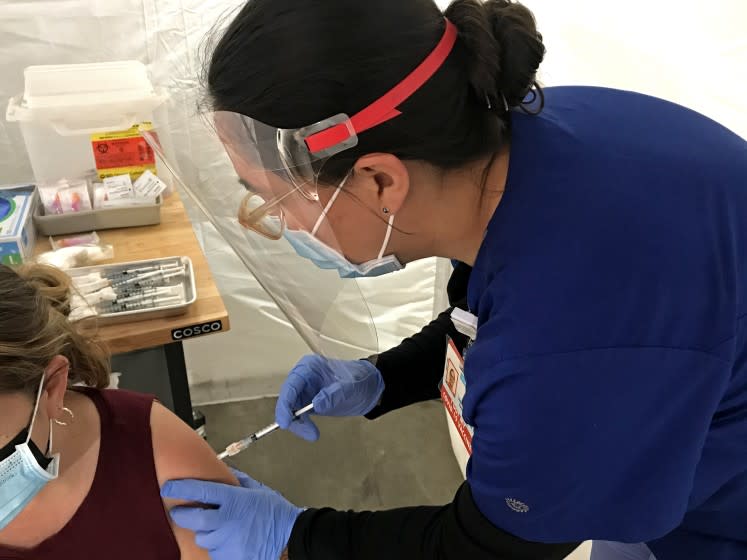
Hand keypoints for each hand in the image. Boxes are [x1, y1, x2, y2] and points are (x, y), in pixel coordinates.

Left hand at [162, 468, 301, 559]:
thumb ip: (237, 480)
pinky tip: (229, 541)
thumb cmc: (275, 512)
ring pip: (203, 538)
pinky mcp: (230, 558)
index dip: (181, 488)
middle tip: (179, 512)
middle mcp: (228, 521)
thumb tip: (222, 469)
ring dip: (206, 533)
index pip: (201, 491)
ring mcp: (228, 542)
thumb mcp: (258, 490)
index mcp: (234, 500)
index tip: (168, 486)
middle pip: (193, 519)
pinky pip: (214, 553)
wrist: (290, 536)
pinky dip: (218, 547)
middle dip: (182, 515)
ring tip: (218, 529)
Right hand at [276, 354, 384, 440]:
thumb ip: (333, 394)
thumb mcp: (350, 386)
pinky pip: (299, 416)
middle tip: (304, 430)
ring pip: (292, 410)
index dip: (285, 403)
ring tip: (312, 434)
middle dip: (292, 417)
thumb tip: (316, 405)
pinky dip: (303, 425)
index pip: (292, 384)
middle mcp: (304, 378)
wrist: (370, 388)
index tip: (285, 420)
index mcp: (310, 367)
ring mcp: (306, 390)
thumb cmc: (361, 379)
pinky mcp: (309, 403)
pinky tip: (311, 432)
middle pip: (288, 398)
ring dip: (298, 424)